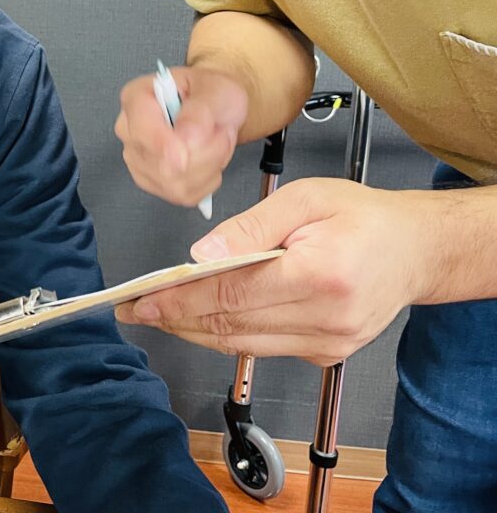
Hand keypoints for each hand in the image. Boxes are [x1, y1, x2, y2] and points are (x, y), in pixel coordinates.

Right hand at [115, 65, 248, 207]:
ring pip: (177, 183)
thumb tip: (187, 137)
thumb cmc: (211, 94)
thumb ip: (201, 109)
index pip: (139, 127)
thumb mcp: (215, 89)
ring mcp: (138, 162)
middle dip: (204, 152)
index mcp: (136, 99)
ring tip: (217, 141)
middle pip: (161, 163)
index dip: (160, 144)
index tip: (182, 156)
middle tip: (222, 130)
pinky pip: (187, 194)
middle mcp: (129, 132)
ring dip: (211, 165)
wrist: (216, 110)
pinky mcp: (154, 185)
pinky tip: (209, 158)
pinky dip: (209, 179)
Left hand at [115, 178, 433, 364]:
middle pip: (231, 325)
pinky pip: (262, 347)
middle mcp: (326, 318)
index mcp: (320, 275)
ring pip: (242, 344)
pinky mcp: (326, 352)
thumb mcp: (305, 199)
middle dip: (175, 318)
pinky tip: (200, 319)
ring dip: (194, 330)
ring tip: (157, 314)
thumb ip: (250, 226)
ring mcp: (328, 343)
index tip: (141, 301)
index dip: (179, 300)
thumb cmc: (364, 216)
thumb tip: (202, 253)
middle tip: (135, 309)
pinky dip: (226, 333)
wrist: (416, 250)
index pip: (231, 295)